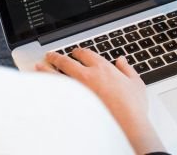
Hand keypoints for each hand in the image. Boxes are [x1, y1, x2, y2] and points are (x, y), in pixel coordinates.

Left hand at [36, 49, 164, 153]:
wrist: (126, 124)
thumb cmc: (132, 106)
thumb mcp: (136, 83)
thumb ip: (127, 69)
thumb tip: (122, 61)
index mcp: (103, 68)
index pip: (86, 54)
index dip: (79, 52)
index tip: (75, 53)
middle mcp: (87, 75)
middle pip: (67, 61)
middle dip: (57, 57)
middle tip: (51, 55)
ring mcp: (78, 89)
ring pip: (57, 74)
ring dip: (47, 68)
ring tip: (40, 66)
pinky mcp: (72, 103)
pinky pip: (57, 91)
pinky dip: (48, 86)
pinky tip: (43, 85)